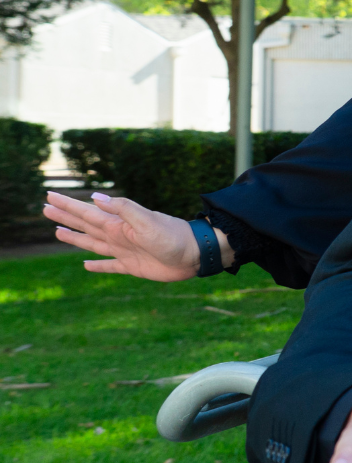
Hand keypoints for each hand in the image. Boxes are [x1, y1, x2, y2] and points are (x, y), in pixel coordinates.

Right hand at [45, 191, 209, 281]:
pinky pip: (109, 266)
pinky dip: (97, 267)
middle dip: (65, 217)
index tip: (49, 195)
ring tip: (57, 231)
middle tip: (45, 208)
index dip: (67, 205)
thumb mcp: (147, 219)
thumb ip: (123, 208)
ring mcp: (124, 251)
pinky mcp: (132, 267)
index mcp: (118, 223)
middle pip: (85, 225)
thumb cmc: (173, 236)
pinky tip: (85, 265)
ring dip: (75, 238)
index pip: (87, 211)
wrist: (195, 255)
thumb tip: (95, 198)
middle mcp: (118, 235)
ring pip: (92, 244)